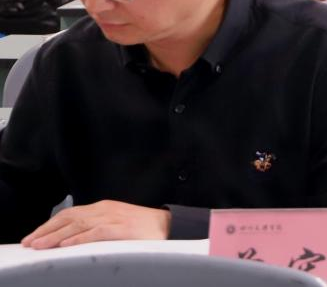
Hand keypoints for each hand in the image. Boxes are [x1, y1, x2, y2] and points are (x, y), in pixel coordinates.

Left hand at [23, 200, 170, 247]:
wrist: (170, 226)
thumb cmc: (143, 228)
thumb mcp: (116, 223)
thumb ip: (96, 227)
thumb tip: (72, 238)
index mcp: (103, 207)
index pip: (69, 214)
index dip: (49, 225)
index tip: (34, 236)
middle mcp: (105, 209)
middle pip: (69, 217)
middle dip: (47, 230)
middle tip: (30, 242)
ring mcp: (114, 217)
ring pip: (78, 225)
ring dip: (56, 235)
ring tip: (41, 245)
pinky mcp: (122, 228)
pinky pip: (96, 232)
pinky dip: (79, 238)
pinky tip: (67, 244)